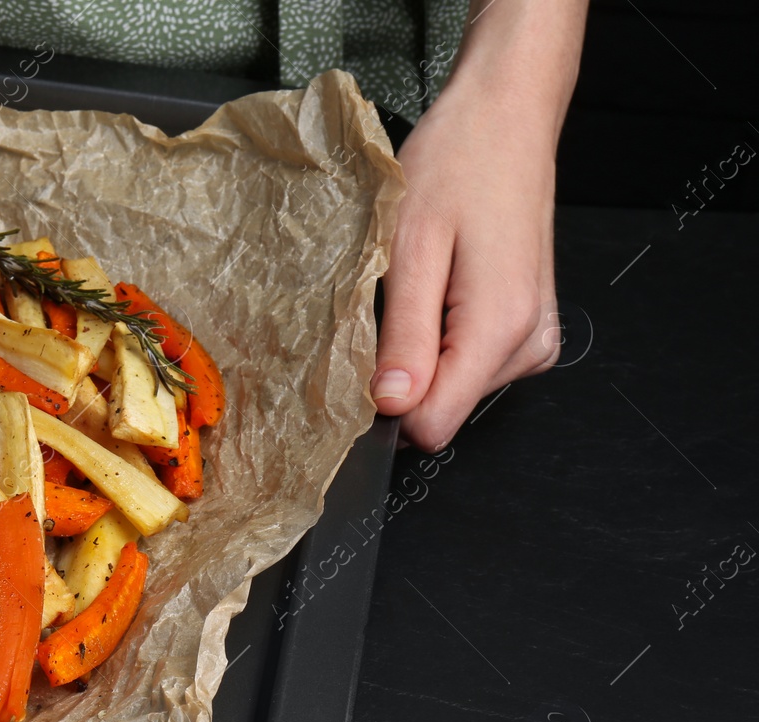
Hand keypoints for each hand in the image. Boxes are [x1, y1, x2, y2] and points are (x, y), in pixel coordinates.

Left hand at [370, 0, 585, 451]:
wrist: (506, 116)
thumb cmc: (457, 163)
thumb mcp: (410, 247)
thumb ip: (403, 335)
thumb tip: (390, 405)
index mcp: (501, 329)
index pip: (433, 426)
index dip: (388, 402)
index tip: (366, 357)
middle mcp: (529, 344)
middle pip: (442, 408)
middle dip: (404, 369)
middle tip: (396, 298)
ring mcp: (535, 338)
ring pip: (454, 388)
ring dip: (424, 348)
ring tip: (424, 281)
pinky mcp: (528, 326)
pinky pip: (470, 362)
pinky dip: (443, 336)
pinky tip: (442, 286)